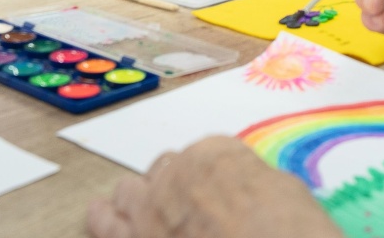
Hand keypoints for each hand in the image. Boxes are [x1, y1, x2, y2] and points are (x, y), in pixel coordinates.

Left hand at [87, 136, 338, 237]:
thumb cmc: (286, 226)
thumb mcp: (281, 193)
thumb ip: (252, 189)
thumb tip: (247, 198)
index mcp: (213, 155)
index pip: (201, 159)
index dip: (203, 178)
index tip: (210, 192)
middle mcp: (177, 176)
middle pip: (161, 171)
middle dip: (166, 185)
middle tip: (174, 202)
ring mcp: (151, 212)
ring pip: (128, 194)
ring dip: (130, 199)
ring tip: (121, 203)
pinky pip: (110, 227)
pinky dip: (104, 221)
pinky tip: (97, 215)